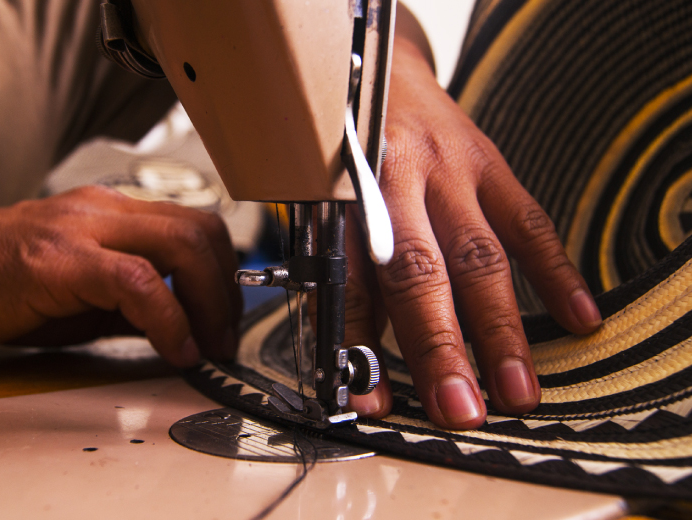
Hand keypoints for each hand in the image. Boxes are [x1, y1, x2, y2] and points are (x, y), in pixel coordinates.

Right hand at [0, 186, 240, 366]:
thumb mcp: (75, 292)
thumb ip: (127, 299)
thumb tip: (178, 322)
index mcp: (108, 213)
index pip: (193, 226)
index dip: (224, 274)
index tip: (226, 318)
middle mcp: (101, 210)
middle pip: (200, 230)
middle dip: (229, 289)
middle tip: (226, 335)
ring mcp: (80, 228)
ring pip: (180, 244)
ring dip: (211, 302)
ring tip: (207, 345)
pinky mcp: (58, 259)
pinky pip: (137, 281)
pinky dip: (170, 318)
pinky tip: (174, 347)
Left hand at [341, 37, 601, 428]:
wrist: (376, 71)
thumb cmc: (341, 153)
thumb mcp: (324, 204)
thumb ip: (347, 276)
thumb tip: (359, 364)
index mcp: (342, 195)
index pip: (351, 281)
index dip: (360, 346)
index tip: (370, 403)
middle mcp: (396, 179)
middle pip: (420, 272)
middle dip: (441, 347)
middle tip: (460, 410)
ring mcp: (450, 169)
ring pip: (481, 256)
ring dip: (500, 329)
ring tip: (517, 390)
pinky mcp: (492, 163)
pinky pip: (529, 222)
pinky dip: (556, 273)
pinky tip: (578, 318)